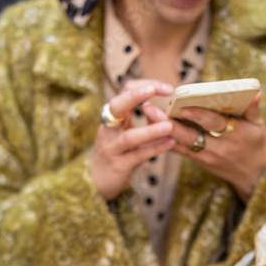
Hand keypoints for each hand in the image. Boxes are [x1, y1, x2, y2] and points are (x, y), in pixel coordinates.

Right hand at [90, 80, 175, 200]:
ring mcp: (112, 148)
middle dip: (135, 95)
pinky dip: (155, 149)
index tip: (168, 88)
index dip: (144, 86)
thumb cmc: (115, 151)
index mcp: (112, 116)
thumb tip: (166, 103)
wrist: (94, 179)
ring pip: (129, 137)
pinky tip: (170, 143)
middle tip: (154, 89)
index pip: (124, 91)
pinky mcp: (119, 165)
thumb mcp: (123, 130)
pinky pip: (138, 156)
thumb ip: (139, 117)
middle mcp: (109, 129)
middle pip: (117, 107)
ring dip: (150, 130)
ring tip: (169, 126)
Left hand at [148, 92, 265, 201]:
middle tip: (150, 107)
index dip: (199, 116)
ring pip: (178, 143)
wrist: (251, 176)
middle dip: (168, 122)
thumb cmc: (255, 146)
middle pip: (188, 135)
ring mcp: (204, 156)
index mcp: (233, 136)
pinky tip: (150, 125)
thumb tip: (255, 91)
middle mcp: (216, 148)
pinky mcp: (196, 160)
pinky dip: (164, 137)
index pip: (214, 125)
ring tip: (146, 112)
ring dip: (160, 129)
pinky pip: (177, 149)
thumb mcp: (259, 127)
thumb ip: (253, 108)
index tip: (185, 106)